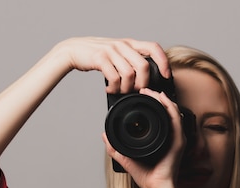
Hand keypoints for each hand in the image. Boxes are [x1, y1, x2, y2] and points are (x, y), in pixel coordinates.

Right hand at [53, 37, 170, 93]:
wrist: (74, 50)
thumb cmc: (96, 55)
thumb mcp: (116, 53)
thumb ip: (129, 60)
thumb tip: (142, 78)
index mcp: (129, 44)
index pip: (153, 48)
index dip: (163, 62)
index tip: (165, 75)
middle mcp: (122, 45)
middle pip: (143, 66)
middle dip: (142, 83)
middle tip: (136, 91)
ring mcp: (111, 51)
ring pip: (129, 74)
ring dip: (126, 88)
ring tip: (120, 91)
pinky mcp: (100, 59)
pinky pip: (114, 77)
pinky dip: (114, 88)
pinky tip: (110, 89)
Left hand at [103, 89, 185, 187]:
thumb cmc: (146, 176)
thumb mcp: (126, 158)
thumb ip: (114, 148)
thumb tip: (104, 136)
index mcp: (160, 139)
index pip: (158, 116)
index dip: (150, 103)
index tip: (139, 96)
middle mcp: (170, 136)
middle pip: (166, 109)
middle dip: (155, 97)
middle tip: (143, 89)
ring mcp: (176, 138)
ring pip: (172, 110)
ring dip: (162, 98)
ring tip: (151, 91)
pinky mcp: (179, 141)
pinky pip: (176, 119)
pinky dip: (170, 106)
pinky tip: (162, 98)